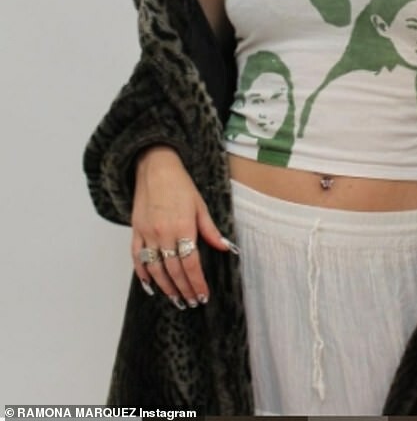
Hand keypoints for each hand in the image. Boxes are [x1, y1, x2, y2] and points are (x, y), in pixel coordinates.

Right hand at [131, 145, 231, 307]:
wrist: (155, 168)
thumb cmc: (180, 185)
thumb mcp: (200, 205)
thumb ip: (210, 230)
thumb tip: (226, 248)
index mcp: (183, 227)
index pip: (191, 263)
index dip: (197, 282)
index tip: (203, 296)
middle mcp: (163, 233)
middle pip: (174, 270)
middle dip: (184, 289)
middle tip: (191, 303)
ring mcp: (147, 234)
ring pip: (155, 269)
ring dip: (166, 287)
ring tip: (176, 299)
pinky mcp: (136, 231)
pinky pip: (137, 258)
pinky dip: (143, 274)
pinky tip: (151, 285)